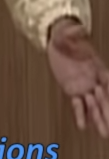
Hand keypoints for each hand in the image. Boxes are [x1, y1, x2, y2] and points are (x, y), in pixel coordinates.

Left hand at [47, 18, 108, 136]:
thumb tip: (79, 28)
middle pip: (105, 97)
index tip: (107, 93)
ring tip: (103, 132)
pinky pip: (78, 105)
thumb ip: (74, 32)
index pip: (107, 80)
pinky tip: (82, 126)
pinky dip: (80, 115)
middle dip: (107, 109)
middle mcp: (94, 78)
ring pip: (94, 105)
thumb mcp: (68, 32)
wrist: (56, 41)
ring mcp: (85, 86)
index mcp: (97, 66)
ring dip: (98, 118)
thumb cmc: (66, 36)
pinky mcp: (73, 90)